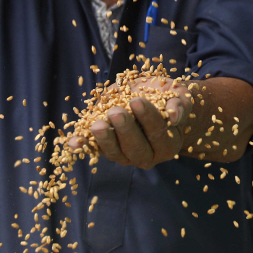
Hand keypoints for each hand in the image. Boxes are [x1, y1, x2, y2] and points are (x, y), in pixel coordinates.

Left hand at [70, 77, 191, 169]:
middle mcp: (148, 155)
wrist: (156, 102)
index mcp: (168, 143)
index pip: (158, 133)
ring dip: (104, 140)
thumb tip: (174, 115)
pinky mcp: (109, 151)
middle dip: (125, 130)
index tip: (137, 101)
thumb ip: (179, 105)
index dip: (148, 118)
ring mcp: (127, 156)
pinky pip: (95, 150)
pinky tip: (73, 141)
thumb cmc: (168, 98)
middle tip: (116, 112)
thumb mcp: (178, 96)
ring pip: (115, 153)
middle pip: (136, 148)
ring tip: (96, 125)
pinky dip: (84, 146)